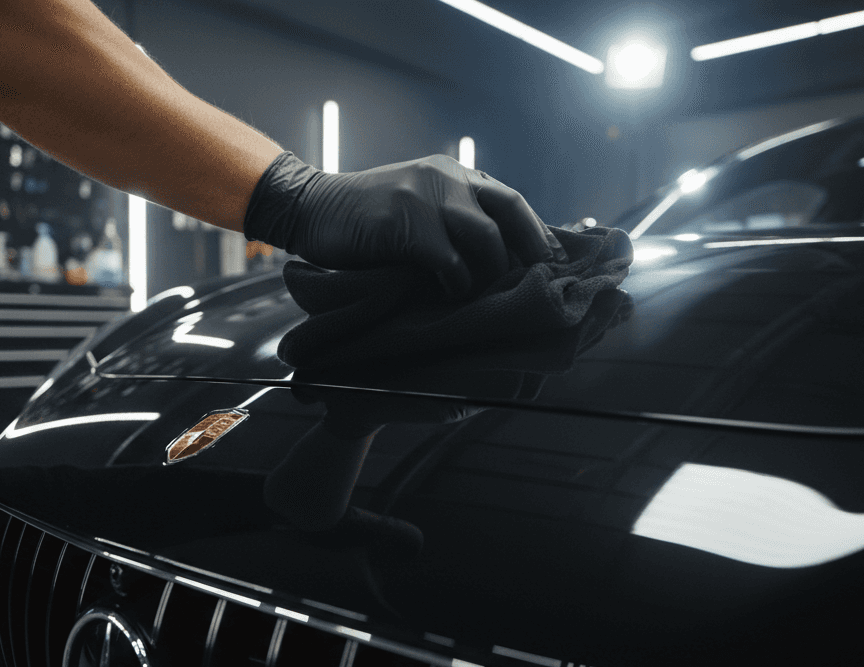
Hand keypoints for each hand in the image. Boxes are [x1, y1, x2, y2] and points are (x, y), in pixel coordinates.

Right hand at [243, 152, 561, 298]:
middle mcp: (446, 178)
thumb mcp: (416, 206)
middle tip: (537, 283)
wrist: (310, 209)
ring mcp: (425, 196)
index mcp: (454, 174)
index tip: (553, 264)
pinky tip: (446, 294)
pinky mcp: (404, 222)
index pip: (511, 200)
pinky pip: (449, 259)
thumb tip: (498, 258)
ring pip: (485, 237)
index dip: (536, 233)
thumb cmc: (365, 220)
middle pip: (509, 211)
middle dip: (530, 249)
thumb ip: (452, 219)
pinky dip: (456, 282)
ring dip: (488, 273)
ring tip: (476, 294)